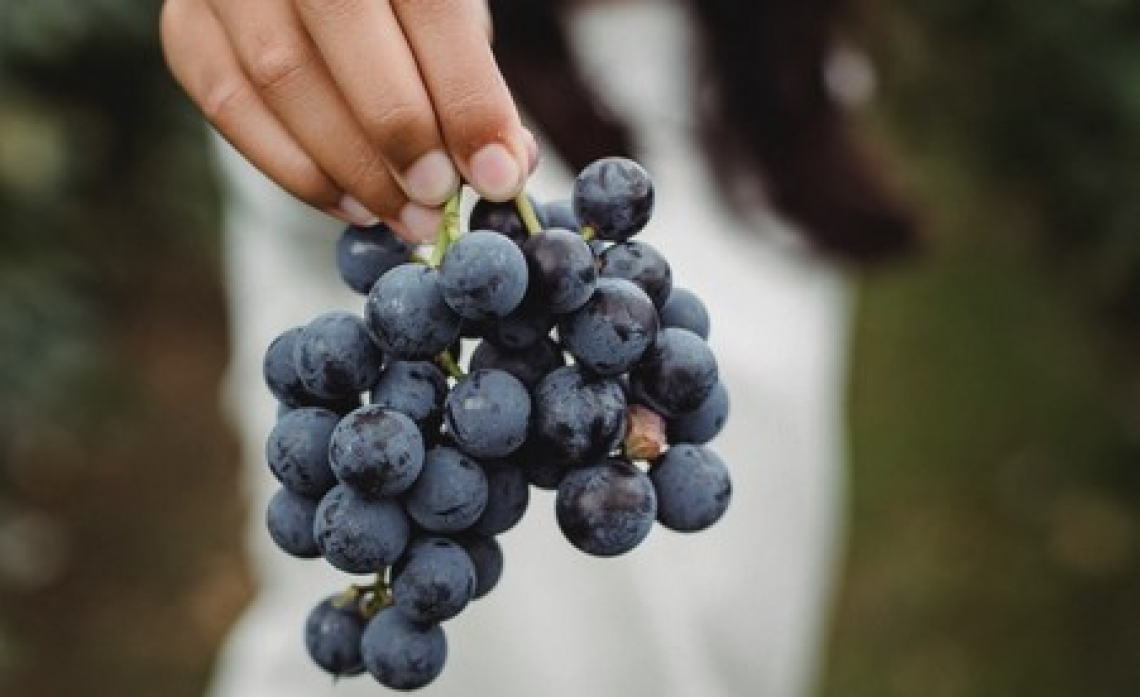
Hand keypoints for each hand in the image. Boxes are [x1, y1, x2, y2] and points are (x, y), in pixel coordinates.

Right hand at [160, 0, 535, 241]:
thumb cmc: (399, 6)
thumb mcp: (447, 15)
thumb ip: (474, 80)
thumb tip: (506, 166)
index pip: (430, 4)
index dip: (466, 97)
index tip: (496, 177)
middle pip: (344, 27)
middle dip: (401, 133)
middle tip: (438, 204)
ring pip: (279, 74)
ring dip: (350, 165)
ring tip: (405, 217)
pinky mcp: (183, 25)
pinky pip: (230, 106)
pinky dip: (295, 170)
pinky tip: (349, 204)